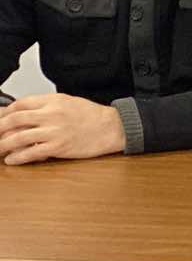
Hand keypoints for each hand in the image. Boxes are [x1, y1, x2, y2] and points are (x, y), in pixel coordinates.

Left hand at [0, 94, 125, 164]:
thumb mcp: (68, 102)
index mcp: (54, 101)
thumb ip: (46, 105)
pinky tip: (12, 159)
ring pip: (19, 137)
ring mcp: (55, 131)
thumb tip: (23, 113)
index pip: (21, 104)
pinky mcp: (59, 147)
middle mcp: (52, 114)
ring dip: (3, 145)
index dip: (5, 112)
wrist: (112, 127)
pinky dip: (18, 157)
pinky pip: (32, 152)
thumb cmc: (92, 116)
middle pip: (15, 120)